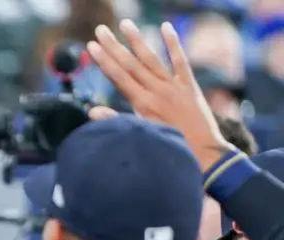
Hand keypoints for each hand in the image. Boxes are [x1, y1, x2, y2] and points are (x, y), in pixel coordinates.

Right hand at [87, 20, 233, 169]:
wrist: (205, 155)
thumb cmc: (170, 151)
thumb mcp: (141, 139)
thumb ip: (117, 123)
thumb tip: (92, 113)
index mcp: (143, 105)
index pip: (119, 77)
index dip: (104, 61)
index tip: (92, 46)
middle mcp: (158, 91)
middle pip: (131, 64)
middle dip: (114, 46)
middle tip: (101, 30)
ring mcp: (175, 87)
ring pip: (152, 59)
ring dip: (137, 40)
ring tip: (125, 24)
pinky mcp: (190, 86)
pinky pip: (180, 61)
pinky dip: (174, 44)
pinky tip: (166, 27)